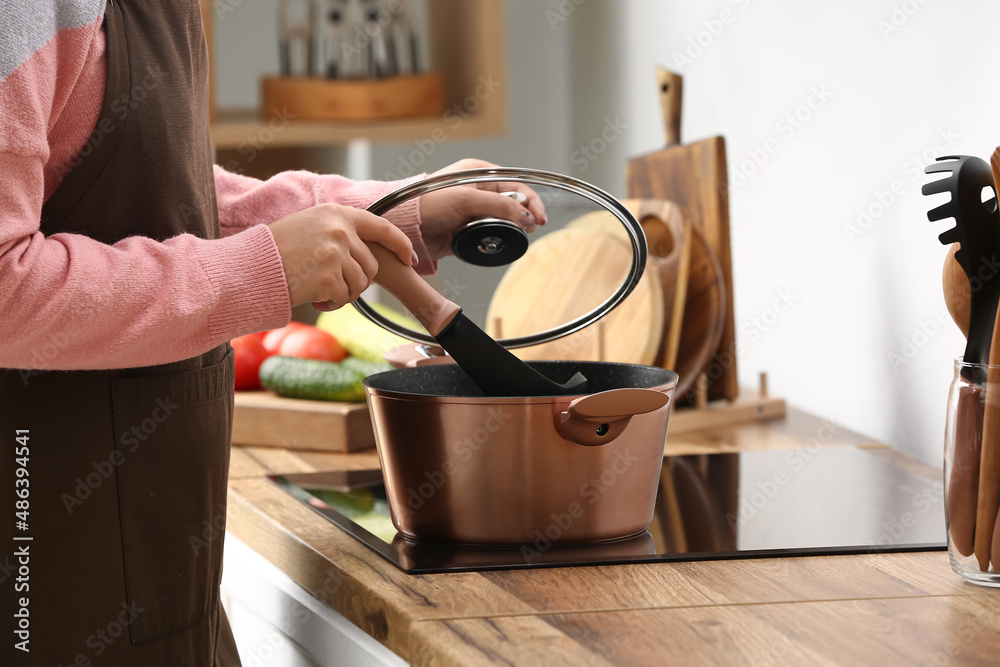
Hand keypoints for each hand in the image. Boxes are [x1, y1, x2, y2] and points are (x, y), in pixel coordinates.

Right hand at [268, 203, 415, 310]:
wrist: (250, 267)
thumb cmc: (276, 250)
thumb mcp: (309, 226)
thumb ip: (338, 231)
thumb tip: (365, 249)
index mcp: (337, 214)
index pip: (382, 228)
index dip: (400, 245)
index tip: (409, 259)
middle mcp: (340, 230)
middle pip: (371, 264)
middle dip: (357, 280)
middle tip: (333, 286)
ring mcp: (336, 253)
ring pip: (360, 284)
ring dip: (343, 293)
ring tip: (320, 291)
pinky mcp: (329, 277)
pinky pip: (344, 298)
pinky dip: (331, 304)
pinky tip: (313, 298)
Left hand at [418, 158, 547, 259]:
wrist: (405, 226)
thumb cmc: (427, 204)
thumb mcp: (466, 200)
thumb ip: (500, 207)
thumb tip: (528, 218)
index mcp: (480, 174)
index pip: (516, 186)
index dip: (532, 202)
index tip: (539, 219)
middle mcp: (479, 191)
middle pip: (514, 205)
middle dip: (524, 217)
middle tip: (530, 230)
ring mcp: (474, 212)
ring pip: (504, 222)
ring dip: (510, 231)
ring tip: (514, 237)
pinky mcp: (468, 231)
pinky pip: (490, 236)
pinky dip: (495, 241)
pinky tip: (495, 244)